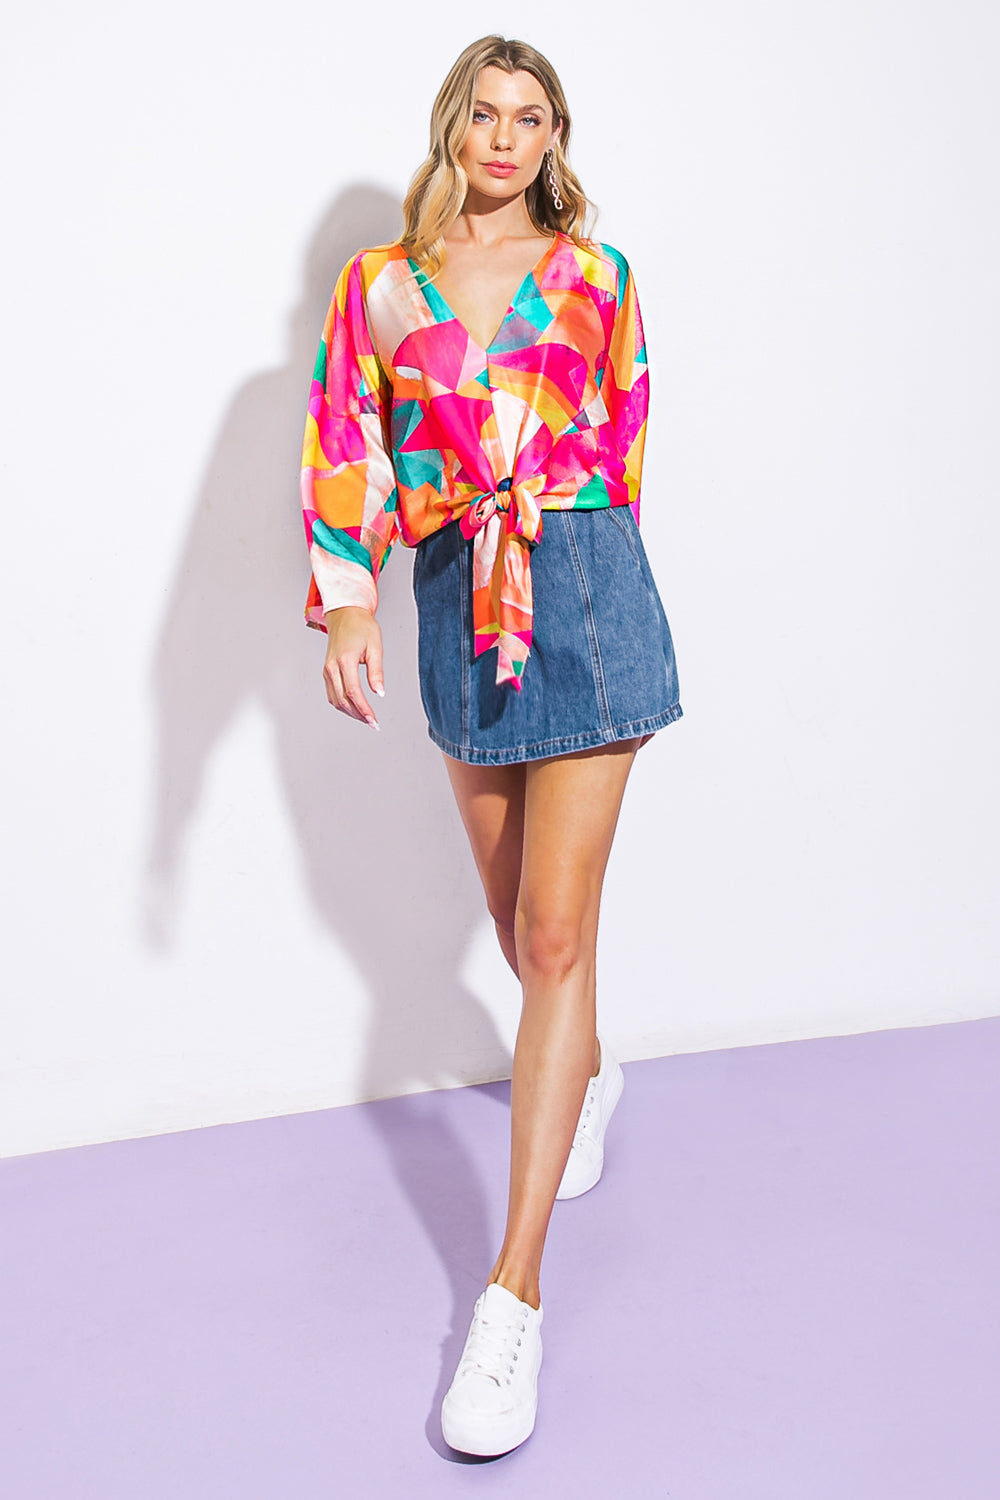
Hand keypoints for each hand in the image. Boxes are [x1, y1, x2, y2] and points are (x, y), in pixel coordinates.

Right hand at [322, 607, 384, 728]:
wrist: (345, 614)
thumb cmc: (361, 626)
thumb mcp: (375, 647)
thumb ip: (376, 672)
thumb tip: (379, 692)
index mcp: (345, 660)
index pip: (353, 692)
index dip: (364, 709)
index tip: (373, 720)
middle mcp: (332, 667)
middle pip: (342, 700)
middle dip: (358, 715)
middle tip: (373, 723)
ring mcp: (327, 670)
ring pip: (335, 700)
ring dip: (350, 712)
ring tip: (366, 718)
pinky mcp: (327, 671)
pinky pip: (332, 694)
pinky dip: (342, 704)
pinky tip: (354, 708)